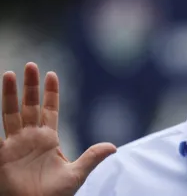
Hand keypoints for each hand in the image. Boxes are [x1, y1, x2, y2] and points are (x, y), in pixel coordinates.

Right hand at [0, 63, 116, 195]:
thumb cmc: (54, 195)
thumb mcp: (76, 174)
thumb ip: (92, 157)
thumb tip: (113, 147)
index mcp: (48, 139)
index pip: (50, 110)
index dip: (50, 93)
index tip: (52, 74)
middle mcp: (30, 138)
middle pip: (30, 105)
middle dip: (30, 86)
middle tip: (31, 65)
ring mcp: (14, 145)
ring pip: (10, 114)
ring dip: (9, 95)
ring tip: (8, 74)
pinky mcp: (1, 156)